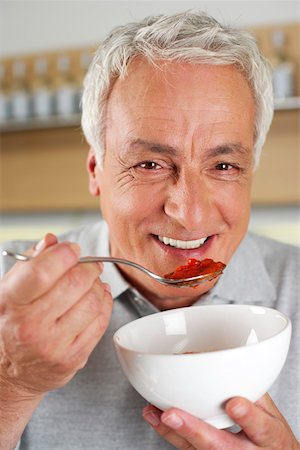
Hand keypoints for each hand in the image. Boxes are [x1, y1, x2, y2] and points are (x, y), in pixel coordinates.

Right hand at [0, 233, 112, 396]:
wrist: (8, 372)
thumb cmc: (11, 323)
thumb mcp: (10, 289)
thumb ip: (31, 262)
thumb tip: (53, 241)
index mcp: (11, 304)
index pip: (43, 271)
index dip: (64, 254)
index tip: (72, 250)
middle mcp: (31, 327)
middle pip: (75, 283)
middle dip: (88, 268)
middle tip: (88, 265)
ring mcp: (54, 345)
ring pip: (93, 302)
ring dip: (98, 286)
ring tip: (91, 283)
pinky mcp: (73, 358)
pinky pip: (101, 322)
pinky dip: (105, 304)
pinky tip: (97, 298)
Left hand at [143, 394, 299, 448]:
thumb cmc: (269, 436)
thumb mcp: (271, 412)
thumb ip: (252, 390)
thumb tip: (229, 358)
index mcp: (268, 437)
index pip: (261, 428)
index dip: (248, 416)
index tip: (234, 404)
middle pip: (220, 446)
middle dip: (195, 430)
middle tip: (173, 415)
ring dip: (174, 431)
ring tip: (156, 413)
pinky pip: (186, 448)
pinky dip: (169, 432)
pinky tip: (155, 417)